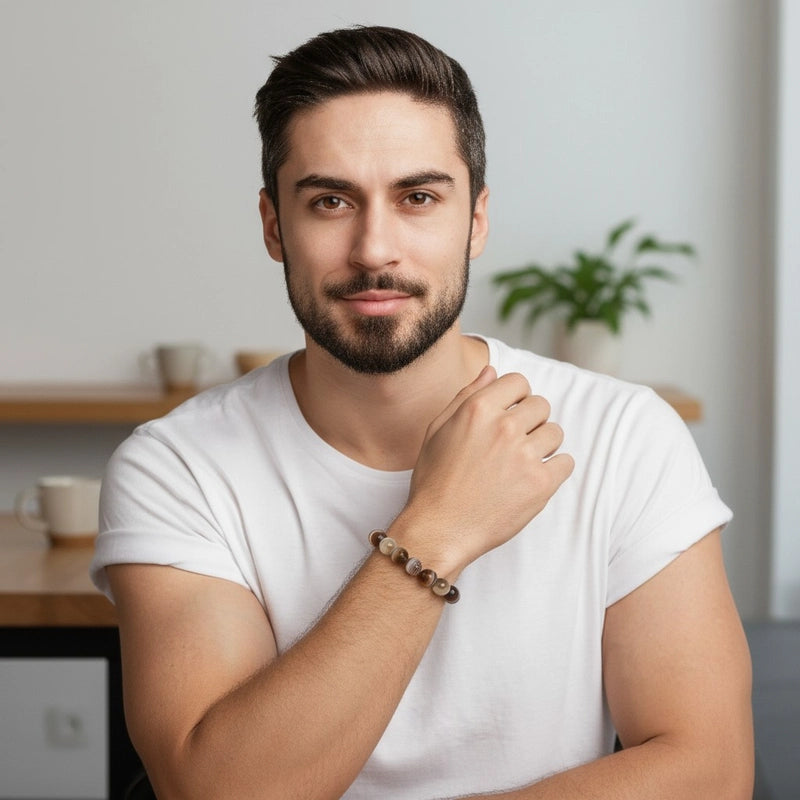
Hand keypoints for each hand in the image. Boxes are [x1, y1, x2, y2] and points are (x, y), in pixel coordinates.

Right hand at [399, 366, 573, 574]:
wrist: (440, 529)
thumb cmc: (434, 480)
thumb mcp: (438, 429)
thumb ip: (467, 395)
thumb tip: (492, 370)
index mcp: (478, 410)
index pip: (519, 382)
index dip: (517, 396)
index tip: (511, 413)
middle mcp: (504, 427)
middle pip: (541, 405)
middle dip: (531, 421)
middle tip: (514, 443)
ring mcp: (524, 456)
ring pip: (555, 433)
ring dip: (543, 445)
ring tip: (521, 464)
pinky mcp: (540, 485)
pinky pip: (566, 463)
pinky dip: (555, 470)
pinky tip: (533, 479)